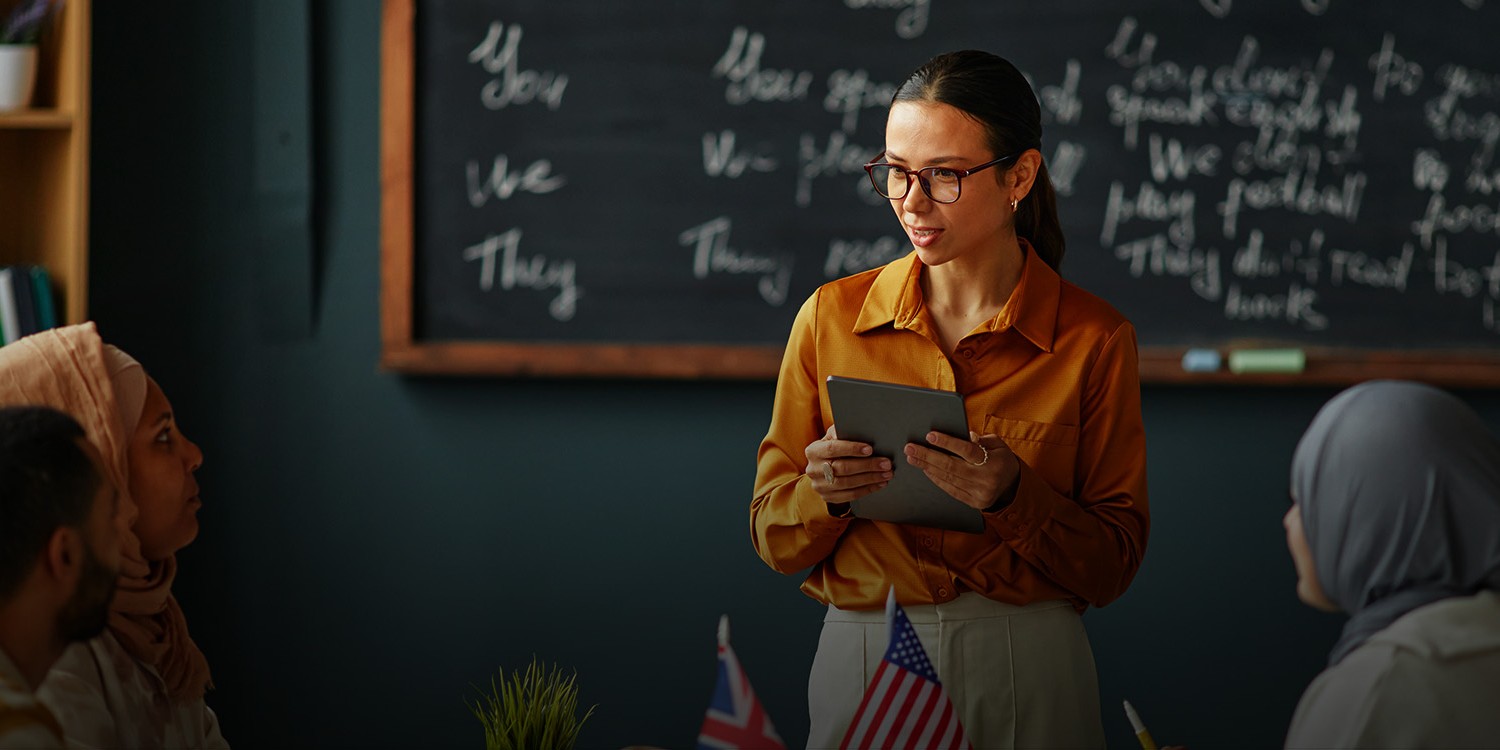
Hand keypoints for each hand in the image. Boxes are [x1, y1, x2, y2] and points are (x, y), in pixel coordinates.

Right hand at [804, 426, 890, 504]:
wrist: (823, 469)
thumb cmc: (833, 449)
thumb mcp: (833, 437)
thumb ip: (841, 432)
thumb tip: (854, 428)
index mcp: (813, 451)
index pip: (832, 448)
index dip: (852, 448)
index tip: (870, 449)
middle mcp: (813, 469)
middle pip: (842, 468)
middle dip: (867, 465)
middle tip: (886, 463)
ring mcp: (820, 486)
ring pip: (848, 484)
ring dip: (870, 479)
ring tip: (886, 474)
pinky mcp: (828, 497)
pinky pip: (850, 495)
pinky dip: (867, 489)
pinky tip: (879, 484)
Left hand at [904, 431, 1019, 510]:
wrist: (1013, 486)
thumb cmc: (1001, 459)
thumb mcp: (998, 445)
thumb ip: (982, 439)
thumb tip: (965, 436)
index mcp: (994, 462)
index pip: (967, 451)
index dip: (947, 443)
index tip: (930, 435)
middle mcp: (986, 480)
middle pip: (951, 466)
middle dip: (928, 456)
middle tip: (910, 447)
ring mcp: (979, 494)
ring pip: (948, 479)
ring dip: (927, 467)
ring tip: (912, 457)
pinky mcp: (974, 503)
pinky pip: (950, 490)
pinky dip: (936, 479)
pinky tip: (925, 470)